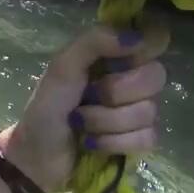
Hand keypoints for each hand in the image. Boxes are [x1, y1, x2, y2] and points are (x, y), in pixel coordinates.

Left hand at [2, 20, 170, 192]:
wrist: (38, 155)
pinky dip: (114, 142)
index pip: (155, 39)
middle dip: (114, 92)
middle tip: (88, 97)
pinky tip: (93, 143)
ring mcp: (140, 112)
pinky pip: (147, 138)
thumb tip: (135, 37)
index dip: (144, 48)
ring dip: (106, 120)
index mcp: (115, 56)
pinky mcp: (140, 142)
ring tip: (81, 123)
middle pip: (156, 75)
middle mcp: (133, 80)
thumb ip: (94, 42)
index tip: (118, 60)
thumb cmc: (47, 107)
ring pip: (149, 111)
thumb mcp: (62, 68)